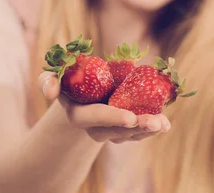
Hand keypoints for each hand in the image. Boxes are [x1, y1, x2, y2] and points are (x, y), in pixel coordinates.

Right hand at [39, 71, 169, 143]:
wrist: (85, 93)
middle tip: (155, 122)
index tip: (130, 117)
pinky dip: (153, 128)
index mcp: (80, 115)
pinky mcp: (126, 130)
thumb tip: (50, 91)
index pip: (96, 117)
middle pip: (118, 130)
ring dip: (149, 130)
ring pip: (132, 134)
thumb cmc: (70, 81)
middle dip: (137, 126)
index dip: (113, 117)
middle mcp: (96, 128)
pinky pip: (140, 132)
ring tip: (164, 124)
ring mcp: (112, 131)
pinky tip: (165, 124)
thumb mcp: (56, 77)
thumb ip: (47, 81)